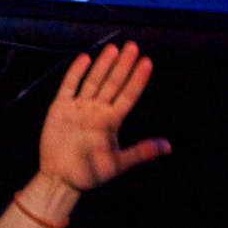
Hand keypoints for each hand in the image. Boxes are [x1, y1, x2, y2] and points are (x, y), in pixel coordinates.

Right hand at [37, 42, 171, 195]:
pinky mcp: (60, 109)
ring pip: (93, 81)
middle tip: (133, 47)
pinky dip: (75, 73)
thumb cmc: (89, 174)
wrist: (60, 180)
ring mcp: (79, 108)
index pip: (128, 96)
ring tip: (113, 49)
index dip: (137, 80)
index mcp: (111, 121)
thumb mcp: (117, 164)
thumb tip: (167, 148)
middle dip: (123, 66)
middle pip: (113, 84)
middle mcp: (97, 110)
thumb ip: (140, 152)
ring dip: (103, 65)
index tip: (147, 62)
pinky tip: (85, 59)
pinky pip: (69, 87)